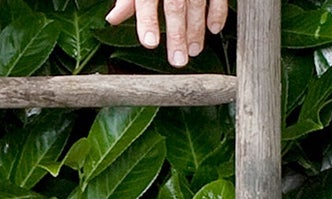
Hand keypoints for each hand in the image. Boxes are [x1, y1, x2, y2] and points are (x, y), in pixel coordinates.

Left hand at [105, 0, 228, 68]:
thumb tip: (113, 19)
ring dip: (196, 29)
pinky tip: (214, 28)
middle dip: (177, 34)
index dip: (147, 21)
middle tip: (177, 59)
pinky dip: (217, 12)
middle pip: (175, 6)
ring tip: (193, 50)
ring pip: (196, 3)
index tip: (150, 43)